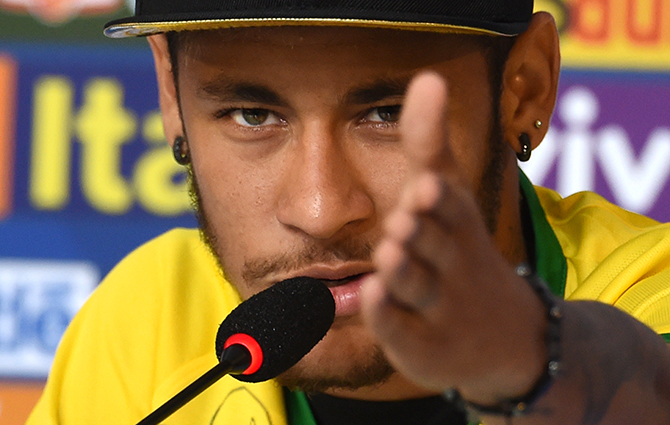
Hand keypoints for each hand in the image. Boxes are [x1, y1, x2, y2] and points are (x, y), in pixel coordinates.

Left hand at [360, 72, 545, 403]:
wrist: (506, 336)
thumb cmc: (462, 250)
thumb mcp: (451, 194)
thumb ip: (430, 141)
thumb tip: (427, 77)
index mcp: (459, 225)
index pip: (452, 209)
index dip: (439, 200)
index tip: (427, 186)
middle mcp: (454, 265)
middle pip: (436, 247)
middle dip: (422, 232)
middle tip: (405, 219)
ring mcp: (441, 308)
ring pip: (419, 287)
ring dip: (405, 271)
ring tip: (390, 253)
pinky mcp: (423, 344)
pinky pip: (402, 329)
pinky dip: (389, 316)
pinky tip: (372, 297)